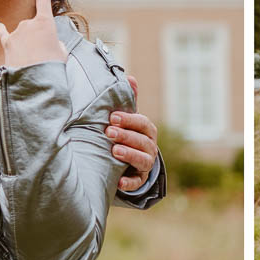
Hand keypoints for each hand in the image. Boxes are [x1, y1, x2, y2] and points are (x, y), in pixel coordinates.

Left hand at [0, 0, 66, 68]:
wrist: (34, 80)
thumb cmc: (52, 66)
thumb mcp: (61, 52)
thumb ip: (54, 42)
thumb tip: (46, 43)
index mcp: (46, 23)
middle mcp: (29, 24)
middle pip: (34, 26)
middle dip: (39, 40)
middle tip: (45, 58)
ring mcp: (16, 33)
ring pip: (23, 35)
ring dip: (28, 47)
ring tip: (34, 63)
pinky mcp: (7, 44)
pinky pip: (5, 35)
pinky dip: (3, 31)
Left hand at [109, 75, 158, 190]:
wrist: (130, 161)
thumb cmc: (127, 134)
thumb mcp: (128, 118)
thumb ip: (129, 100)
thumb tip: (130, 77)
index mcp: (147, 130)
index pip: (143, 123)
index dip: (129, 120)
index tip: (112, 117)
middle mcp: (150, 147)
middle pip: (143, 141)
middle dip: (126, 135)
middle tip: (109, 132)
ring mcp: (146, 164)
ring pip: (143, 160)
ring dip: (130, 155)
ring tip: (114, 151)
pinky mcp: (139, 180)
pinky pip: (137, 182)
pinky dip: (129, 183)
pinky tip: (119, 182)